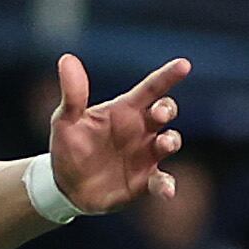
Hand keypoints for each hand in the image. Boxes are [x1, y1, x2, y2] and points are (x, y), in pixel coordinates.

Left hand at [45, 52, 186, 213]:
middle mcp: (140, 130)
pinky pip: (162, 181)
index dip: (167, 76)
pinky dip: (167, 185)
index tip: (184, 65)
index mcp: (124, 111)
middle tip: (159, 113)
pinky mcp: (145, 181)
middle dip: (167, 109)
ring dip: (171, 141)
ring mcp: (145, 155)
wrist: (65, 187)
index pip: (150, 89)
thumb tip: (67, 58)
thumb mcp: (66, 120)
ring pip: (169, 142)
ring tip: (163, 143)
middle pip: (164, 112)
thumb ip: (72, 94)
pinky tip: (166, 190)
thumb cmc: (69, 147)